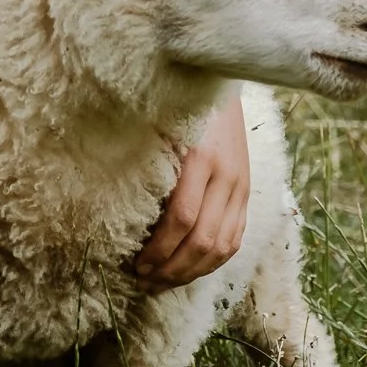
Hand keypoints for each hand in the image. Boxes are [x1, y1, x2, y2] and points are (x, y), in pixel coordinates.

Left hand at [134, 93, 250, 291]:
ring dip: (191, 271)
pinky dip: (212, 261)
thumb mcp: (158, 128)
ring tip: (162, 283)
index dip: (159, 249)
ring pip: (221, 246)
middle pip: (203, 239)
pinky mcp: (247, 192)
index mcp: (200, 158)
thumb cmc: (175, 108)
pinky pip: (235, 238)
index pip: (181, 218)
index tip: (135, 264)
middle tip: (144, 281)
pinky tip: (189, 270)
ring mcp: (240, 186)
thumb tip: (119, 211)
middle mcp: (226, 175)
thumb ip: (146, 166)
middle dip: (171, 268)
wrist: (217, 83)